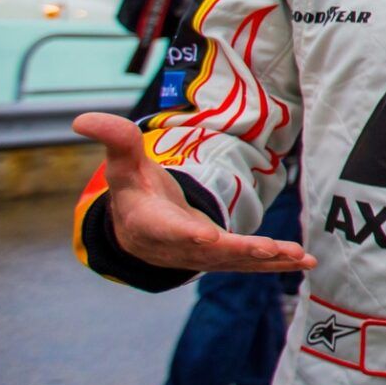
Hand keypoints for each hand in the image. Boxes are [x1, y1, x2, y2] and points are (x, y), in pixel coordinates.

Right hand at [73, 113, 314, 272]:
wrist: (140, 232)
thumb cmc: (134, 193)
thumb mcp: (123, 166)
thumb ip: (113, 140)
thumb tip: (81, 119)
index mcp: (150, 224)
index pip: (168, 230)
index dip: (187, 235)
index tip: (205, 237)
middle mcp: (178, 248)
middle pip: (212, 252)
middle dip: (240, 251)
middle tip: (268, 249)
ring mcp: (202, 259)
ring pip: (237, 262)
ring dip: (268, 260)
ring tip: (296, 256)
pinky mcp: (222, 261)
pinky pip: (250, 265)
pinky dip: (276, 264)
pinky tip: (304, 260)